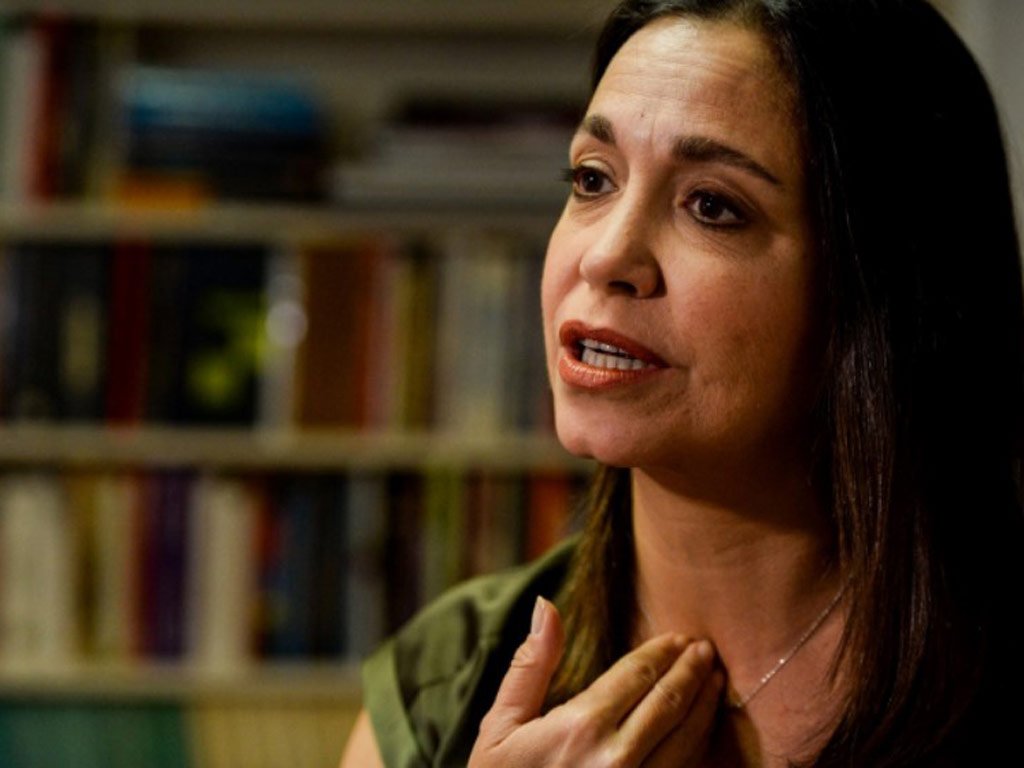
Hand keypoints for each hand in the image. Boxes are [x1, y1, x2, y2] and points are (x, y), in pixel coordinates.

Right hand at [468, 597, 722, 767]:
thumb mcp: (501, 725)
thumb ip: (531, 664)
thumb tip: (546, 605)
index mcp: (581, 727)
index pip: (637, 675)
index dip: (661, 652)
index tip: (678, 636)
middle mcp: (617, 758)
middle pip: (670, 702)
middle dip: (692, 670)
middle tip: (705, 649)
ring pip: (687, 740)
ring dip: (705, 706)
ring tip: (715, 681)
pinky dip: (699, 746)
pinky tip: (701, 729)